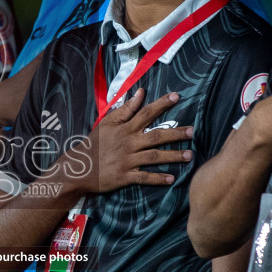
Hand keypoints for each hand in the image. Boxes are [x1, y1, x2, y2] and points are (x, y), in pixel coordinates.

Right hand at [73, 88, 192, 194]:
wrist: (79, 167)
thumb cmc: (95, 144)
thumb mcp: (107, 123)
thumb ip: (125, 109)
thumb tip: (140, 92)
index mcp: (125, 128)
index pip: (145, 113)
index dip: (161, 104)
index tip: (176, 97)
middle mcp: (128, 143)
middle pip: (155, 136)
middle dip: (175, 133)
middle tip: (192, 131)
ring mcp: (127, 160)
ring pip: (153, 157)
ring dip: (172, 156)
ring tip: (189, 155)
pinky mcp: (124, 176)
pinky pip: (143, 177)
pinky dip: (157, 178)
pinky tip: (171, 179)